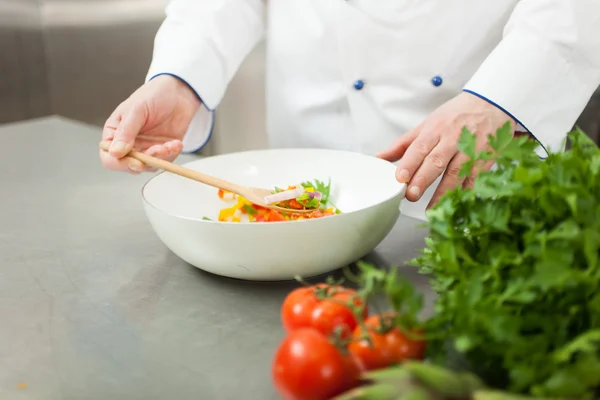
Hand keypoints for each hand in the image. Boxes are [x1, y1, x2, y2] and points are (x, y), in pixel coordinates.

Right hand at [100, 75, 200, 173]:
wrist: (179, 92)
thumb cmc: (154, 94)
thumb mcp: (137, 109)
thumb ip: (126, 131)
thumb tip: (115, 152)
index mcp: (115, 133)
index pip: (109, 156)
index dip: (120, 163)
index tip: (135, 161)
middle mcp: (129, 144)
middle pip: (129, 166)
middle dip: (144, 162)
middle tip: (157, 151)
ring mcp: (146, 148)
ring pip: (149, 166)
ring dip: (160, 158)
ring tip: (169, 145)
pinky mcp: (162, 150)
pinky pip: (165, 161)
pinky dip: (171, 154)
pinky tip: (175, 143)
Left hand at [377, 92, 515, 207]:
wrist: (490, 103)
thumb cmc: (453, 117)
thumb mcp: (426, 125)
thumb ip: (402, 144)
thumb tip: (378, 159)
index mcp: (434, 130)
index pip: (419, 148)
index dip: (410, 163)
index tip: (400, 178)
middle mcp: (452, 139)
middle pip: (436, 161)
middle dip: (423, 179)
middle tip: (411, 196)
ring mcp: (470, 149)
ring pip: (456, 173)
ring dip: (444, 192)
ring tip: (432, 209)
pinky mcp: (486, 158)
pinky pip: (475, 177)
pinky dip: (467, 190)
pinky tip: (458, 203)